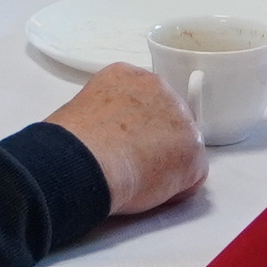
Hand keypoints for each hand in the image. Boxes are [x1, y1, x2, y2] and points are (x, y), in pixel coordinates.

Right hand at [45, 62, 203, 217]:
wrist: (85, 161)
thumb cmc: (72, 143)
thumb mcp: (83, 110)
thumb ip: (107, 114)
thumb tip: (107, 135)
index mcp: (128, 77)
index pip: (144, 100)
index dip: (136, 126)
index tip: (124, 141)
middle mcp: (159, 88)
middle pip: (168, 119)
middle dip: (156, 141)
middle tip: (131, 162)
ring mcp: (182, 118)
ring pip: (182, 147)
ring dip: (166, 164)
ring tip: (135, 177)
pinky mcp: (193, 151)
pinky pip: (191, 176)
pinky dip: (174, 190)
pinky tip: (147, 189)